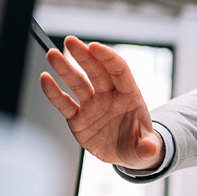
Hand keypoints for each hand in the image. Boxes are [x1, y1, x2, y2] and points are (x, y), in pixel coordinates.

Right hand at [39, 36, 162, 169]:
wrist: (125, 154)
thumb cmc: (138, 144)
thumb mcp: (146, 148)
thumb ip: (148, 147)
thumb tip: (151, 149)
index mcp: (129, 96)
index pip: (119, 71)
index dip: (107, 58)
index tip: (94, 46)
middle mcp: (109, 96)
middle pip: (96, 71)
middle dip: (83, 55)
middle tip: (70, 41)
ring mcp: (92, 106)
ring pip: (77, 83)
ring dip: (65, 68)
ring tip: (52, 54)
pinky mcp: (78, 118)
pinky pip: (64, 104)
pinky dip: (54, 92)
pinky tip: (45, 79)